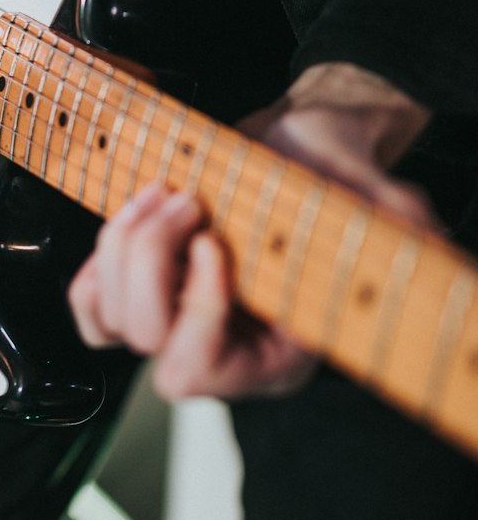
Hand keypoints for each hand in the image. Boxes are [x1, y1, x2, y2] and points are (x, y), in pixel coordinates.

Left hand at [67, 63, 434, 401]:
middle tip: (187, 202)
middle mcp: (221, 348)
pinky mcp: (144, 288)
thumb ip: (401, 230)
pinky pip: (91, 308)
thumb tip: (427, 248)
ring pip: (113, 319)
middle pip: (147, 339)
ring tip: (165, 194)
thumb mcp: (385, 208)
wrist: (303, 148)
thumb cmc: (335, 182)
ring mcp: (176, 319)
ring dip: (125, 247)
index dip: (197, 309)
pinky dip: (98, 262)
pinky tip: (133, 215)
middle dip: (151, 263)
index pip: (203, 370)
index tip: (214, 242)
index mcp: (274, 354)